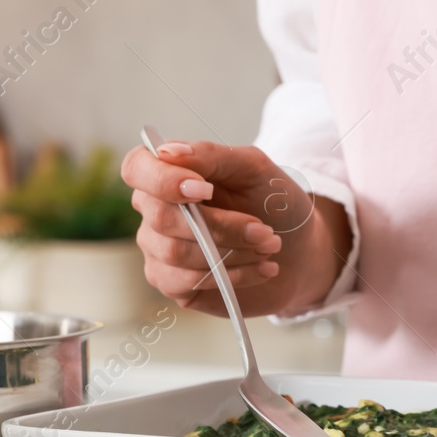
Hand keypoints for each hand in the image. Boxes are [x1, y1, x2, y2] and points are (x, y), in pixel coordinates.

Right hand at [120, 141, 349, 317]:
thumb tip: (167, 152)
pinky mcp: (174, 285)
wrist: (299, 250)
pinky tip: (261, 268)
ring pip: (175, 254)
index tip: (203, 189)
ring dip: (232, 252)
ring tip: (268, 247)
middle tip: (264, 231)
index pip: (137, 168)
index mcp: (168, 174)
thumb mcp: (253, 169)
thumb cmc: (273, 204)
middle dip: (222, 226)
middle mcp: (155, 211)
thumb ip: (211, 156)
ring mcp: (159, 250)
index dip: (162, 180)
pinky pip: (186, 282)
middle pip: (162, 218)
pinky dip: (231, 275)